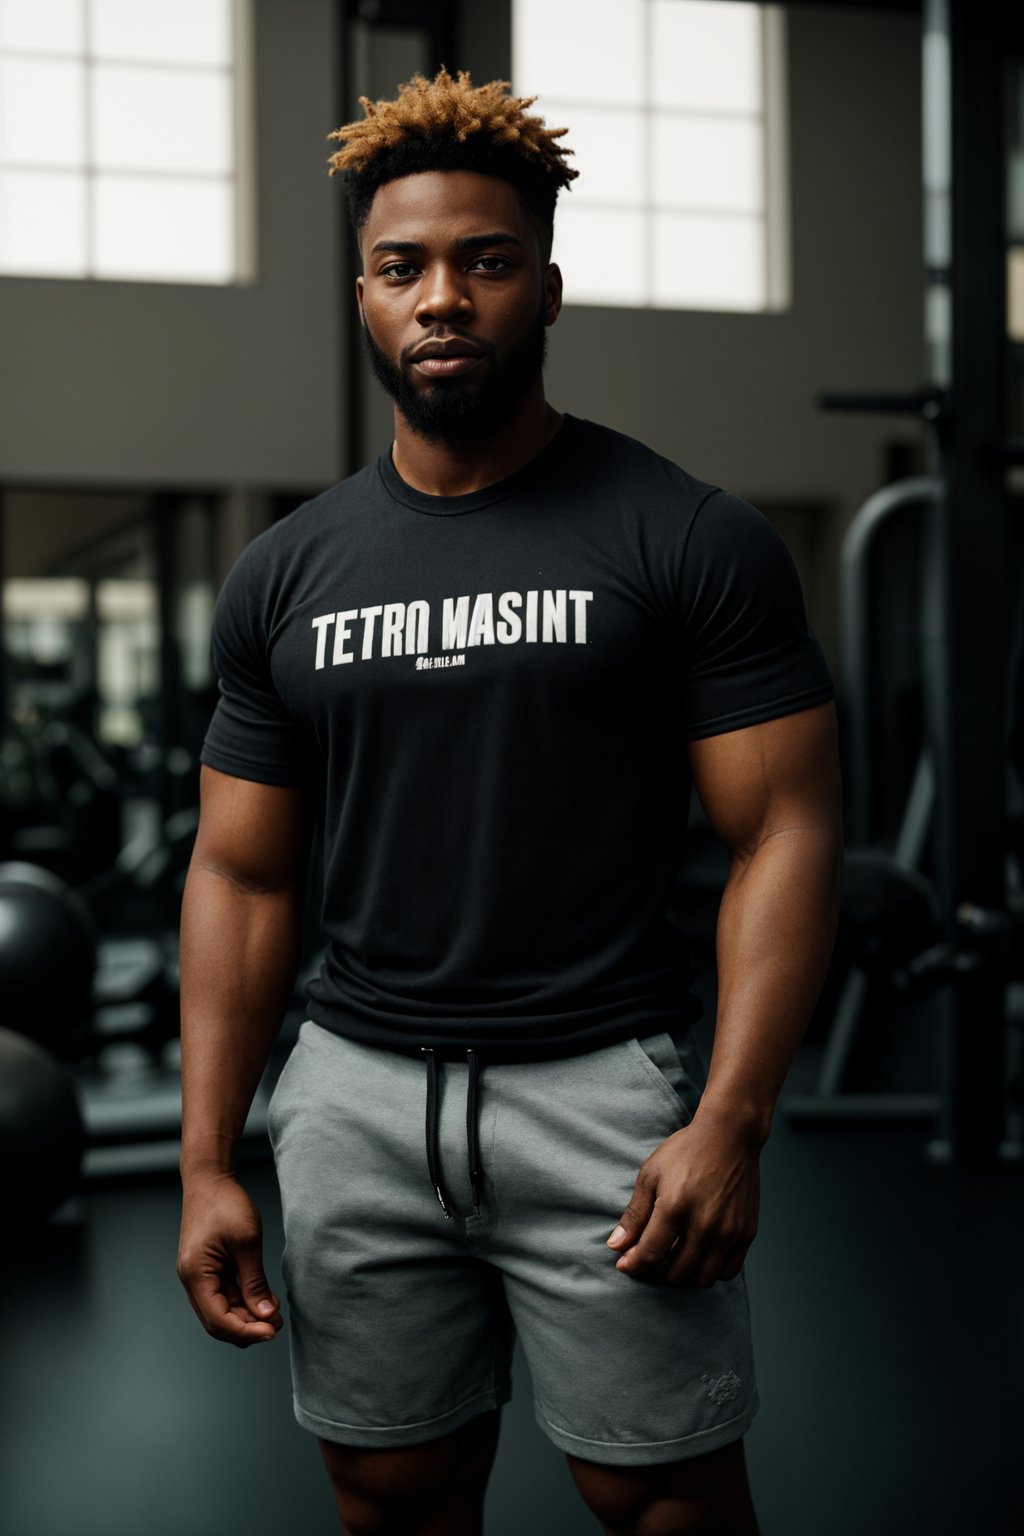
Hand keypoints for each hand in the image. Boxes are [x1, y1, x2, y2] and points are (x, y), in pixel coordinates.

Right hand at [177, 1174, 282, 1345]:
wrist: (209, 1179)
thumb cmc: (225, 1204)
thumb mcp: (246, 1242)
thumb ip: (254, 1281)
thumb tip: (264, 1315)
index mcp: (195, 1275)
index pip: (218, 1319)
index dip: (245, 1330)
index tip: (271, 1332)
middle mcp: (192, 1280)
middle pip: (217, 1321)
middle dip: (247, 1328)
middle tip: (277, 1326)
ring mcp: (199, 1275)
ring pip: (221, 1310)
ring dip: (247, 1317)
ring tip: (274, 1315)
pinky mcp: (208, 1269)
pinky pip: (224, 1295)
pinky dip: (243, 1301)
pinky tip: (264, 1300)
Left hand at [606, 1108, 760, 1287]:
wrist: (730, 1135)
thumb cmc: (687, 1150)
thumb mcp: (651, 1174)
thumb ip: (635, 1214)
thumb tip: (616, 1246)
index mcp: (675, 1207)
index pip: (650, 1254)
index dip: (633, 1265)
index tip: (624, 1264)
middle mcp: (705, 1224)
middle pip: (676, 1274)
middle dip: (656, 1272)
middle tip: (650, 1259)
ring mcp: (729, 1231)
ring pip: (702, 1279)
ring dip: (683, 1277)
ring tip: (673, 1258)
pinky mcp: (747, 1233)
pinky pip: (728, 1271)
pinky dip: (710, 1272)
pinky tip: (698, 1255)